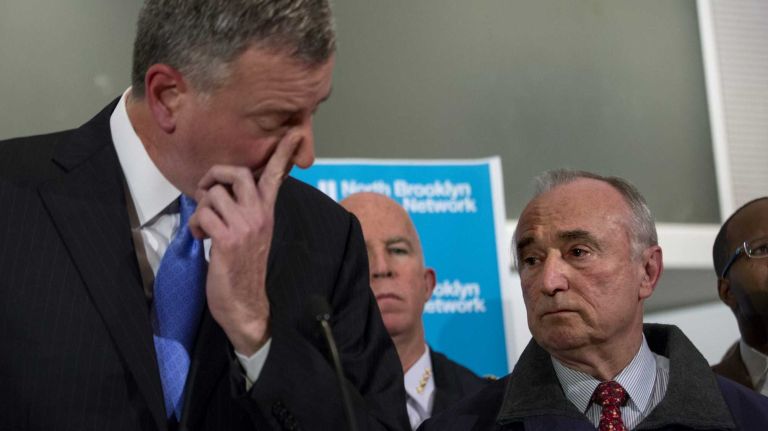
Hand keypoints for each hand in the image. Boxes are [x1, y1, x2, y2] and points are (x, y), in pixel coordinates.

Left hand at [188, 134, 299, 355]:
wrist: (245, 304)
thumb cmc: (244, 269)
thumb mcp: (252, 234)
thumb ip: (245, 211)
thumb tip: (223, 193)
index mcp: (267, 212)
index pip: (277, 176)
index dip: (283, 152)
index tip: (295, 132)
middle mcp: (260, 215)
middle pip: (236, 172)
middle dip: (214, 175)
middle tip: (207, 190)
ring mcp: (245, 226)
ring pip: (213, 194)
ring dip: (201, 207)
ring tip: (205, 225)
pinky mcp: (227, 238)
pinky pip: (203, 214)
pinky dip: (195, 225)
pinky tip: (201, 237)